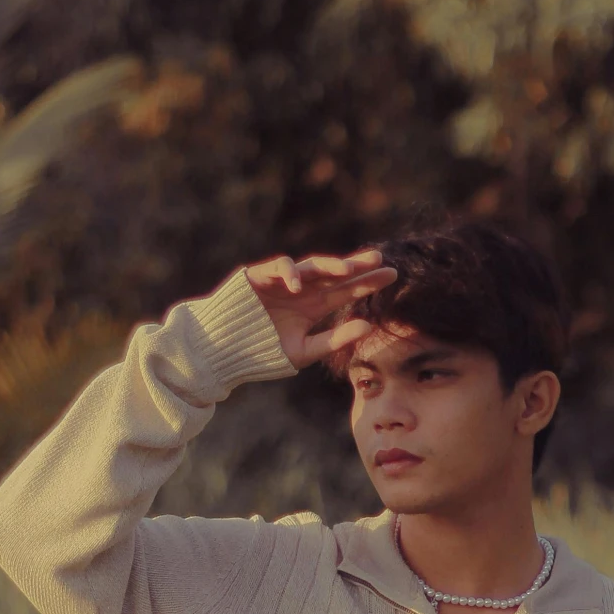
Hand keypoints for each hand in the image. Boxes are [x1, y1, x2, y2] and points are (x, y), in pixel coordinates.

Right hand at [244, 248, 397, 367]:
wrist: (221, 350)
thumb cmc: (261, 353)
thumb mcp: (302, 352)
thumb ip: (333, 340)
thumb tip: (368, 326)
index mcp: (313, 306)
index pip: (346, 290)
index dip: (368, 282)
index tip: (392, 274)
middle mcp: (302, 289)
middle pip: (334, 273)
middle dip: (356, 265)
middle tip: (379, 259)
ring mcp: (282, 281)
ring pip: (311, 265)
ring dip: (329, 265)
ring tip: (348, 269)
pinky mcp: (260, 275)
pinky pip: (279, 268)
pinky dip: (290, 273)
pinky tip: (298, 285)